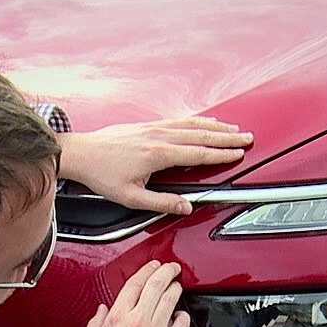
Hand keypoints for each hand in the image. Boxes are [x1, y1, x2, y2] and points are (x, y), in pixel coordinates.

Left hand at [57, 118, 253, 213]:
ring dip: (215, 126)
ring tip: (233, 128)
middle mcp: (158, 137)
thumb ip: (161, 203)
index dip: (221, 154)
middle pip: (201, 135)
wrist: (80, 153)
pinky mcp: (147, 124)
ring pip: (192, 124)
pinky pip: (179, 120)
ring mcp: (153, 127)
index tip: (238, 154)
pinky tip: (204, 122)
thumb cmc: (101, 175)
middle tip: (247, 138)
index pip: (198, 154)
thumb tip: (186, 206)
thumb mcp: (131, 197)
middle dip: (226, 137)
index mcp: (158, 154)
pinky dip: (197, 120)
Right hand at [75, 261, 189, 326]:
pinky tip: (182, 315)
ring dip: (175, 289)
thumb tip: (101, 311)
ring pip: (171, 301)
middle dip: (166, 271)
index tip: (152, 266)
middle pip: (156, 285)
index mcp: (116, 319)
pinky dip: (183, 316)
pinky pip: (182, 325)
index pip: (134, 284)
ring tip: (178, 285)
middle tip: (172, 268)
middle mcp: (138, 322)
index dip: (146, 271)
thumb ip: (95, 325)